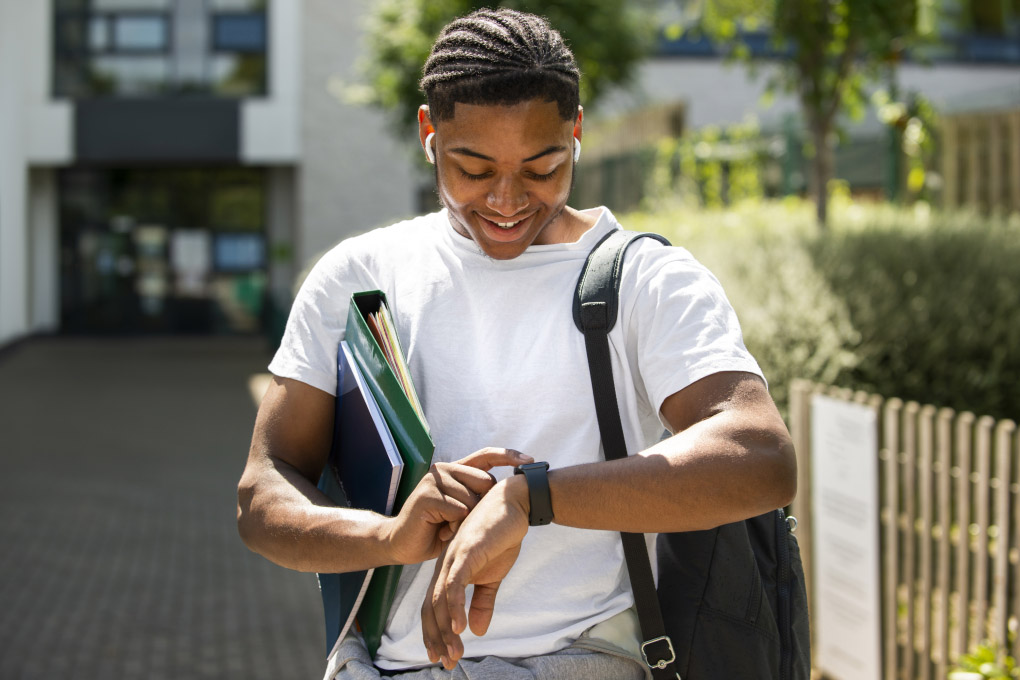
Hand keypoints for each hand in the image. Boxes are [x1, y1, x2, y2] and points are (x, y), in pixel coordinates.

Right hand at [385, 448, 531, 565]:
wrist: (401, 543)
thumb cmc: (436, 528)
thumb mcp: (462, 510)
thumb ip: (477, 497)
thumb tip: (507, 491)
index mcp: (455, 469)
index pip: (487, 455)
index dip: (509, 456)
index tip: (531, 460)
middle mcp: (445, 469)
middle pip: (486, 482)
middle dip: (481, 507)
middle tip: (460, 522)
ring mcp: (434, 480)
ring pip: (473, 500)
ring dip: (464, 521)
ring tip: (447, 528)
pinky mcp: (427, 496)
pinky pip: (457, 511)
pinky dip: (453, 526)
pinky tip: (440, 531)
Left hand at [421, 474, 530, 668]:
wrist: (514, 505)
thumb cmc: (501, 536)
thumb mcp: (494, 575)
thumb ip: (483, 601)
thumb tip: (477, 631)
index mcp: (449, 570)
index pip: (434, 606)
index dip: (436, 633)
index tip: (442, 657)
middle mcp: (445, 565)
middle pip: (431, 607)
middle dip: (437, 638)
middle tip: (446, 663)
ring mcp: (454, 558)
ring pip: (440, 600)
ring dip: (446, 630)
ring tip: (453, 654)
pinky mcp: (466, 552)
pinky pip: (455, 584)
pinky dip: (455, 607)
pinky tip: (459, 627)